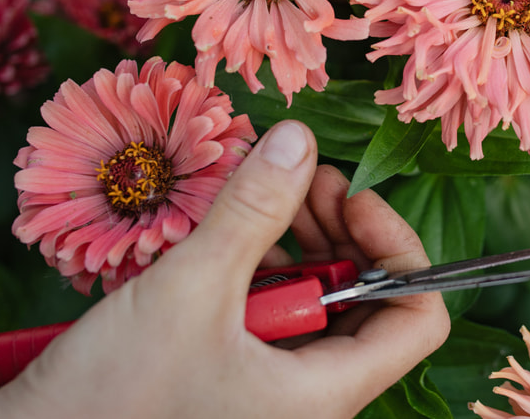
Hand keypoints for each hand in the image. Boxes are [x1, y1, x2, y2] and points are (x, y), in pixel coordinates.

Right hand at [0, 120, 449, 418]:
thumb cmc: (111, 399)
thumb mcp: (192, 289)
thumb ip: (253, 208)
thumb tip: (299, 138)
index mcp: (325, 394)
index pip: (418, 320)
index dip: (398, 248)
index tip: (349, 196)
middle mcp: (308, 400)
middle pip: (367, 303)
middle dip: (339, 230)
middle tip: (297, 178)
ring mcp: (266, 394)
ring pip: (314, 306)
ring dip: (295, 242)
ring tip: (256, 195)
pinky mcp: (227, 382)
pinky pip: (268, 318)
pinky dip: (256, 270)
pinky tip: (225, 235)